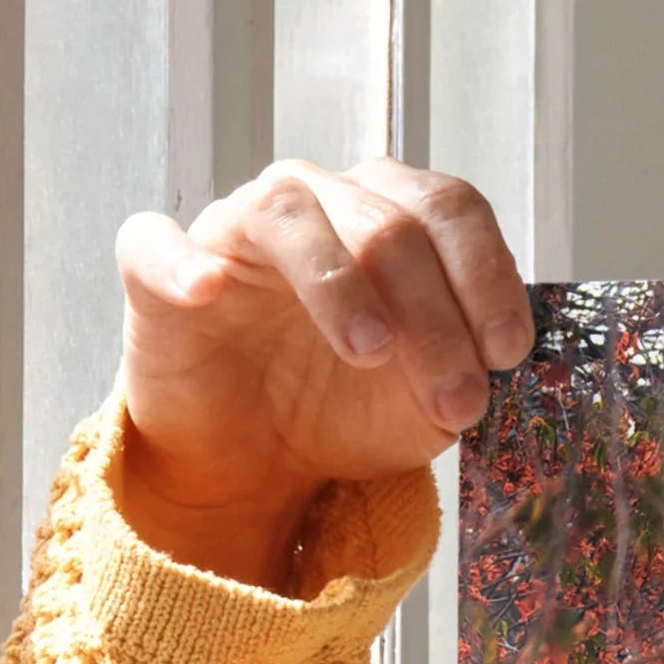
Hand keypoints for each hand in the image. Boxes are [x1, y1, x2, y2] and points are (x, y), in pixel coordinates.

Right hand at [111, 160, 532, 588]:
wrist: (257, 461)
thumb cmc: (345, 409)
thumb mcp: (427, 402)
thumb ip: (465, 369)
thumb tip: (495, 359)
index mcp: (390, 217)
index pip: (449, 209)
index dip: (486, 275)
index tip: (507, 354)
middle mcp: (318, 202)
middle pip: (387, 221)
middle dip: (434, 316)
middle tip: (456, 399)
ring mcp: (236, 228)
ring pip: (289, 213)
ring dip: (339, 283)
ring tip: (370, 353)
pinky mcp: (158, 270)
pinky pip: (156, 243)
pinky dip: (182, 262)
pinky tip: (208, 291)